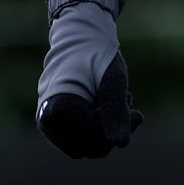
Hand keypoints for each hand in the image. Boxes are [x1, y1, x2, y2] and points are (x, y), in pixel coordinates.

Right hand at [37, 1, 142, 158]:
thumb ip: (116, 110)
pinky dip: (94, 126)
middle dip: (112, 130)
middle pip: (88, 147)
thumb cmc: (97, 54)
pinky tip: (105, 107)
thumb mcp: (113, 80)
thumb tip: (121, 144)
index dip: (118, 128)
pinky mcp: (53, 122)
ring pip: (84, 145)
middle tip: (132, 108)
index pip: (93, 140)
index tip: (136, 112)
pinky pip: (78, 137)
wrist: (79, 36)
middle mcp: (47, 120)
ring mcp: (48, 123)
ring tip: (118, 104)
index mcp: (59, 108)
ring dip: (104, 129)